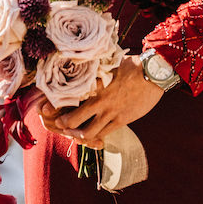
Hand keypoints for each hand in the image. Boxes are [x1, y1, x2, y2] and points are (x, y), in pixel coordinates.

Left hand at [38, 56, 163, 149]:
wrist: (153, 73)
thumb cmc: (131, 66)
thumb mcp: (110, 64)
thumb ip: (96, 71)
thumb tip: (82, 65)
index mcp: (93, 84)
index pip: (69, 98)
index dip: (56, 105)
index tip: (49, 108)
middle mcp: (99, 100)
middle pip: (73, 120)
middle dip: (63, 126)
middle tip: (60, 126)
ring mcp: (110, 112)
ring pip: (87, 132)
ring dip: (77, 136)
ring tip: (73, 134)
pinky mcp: (121, 120)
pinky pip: (103, 134)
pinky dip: (95, 139)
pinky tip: (93, 138)